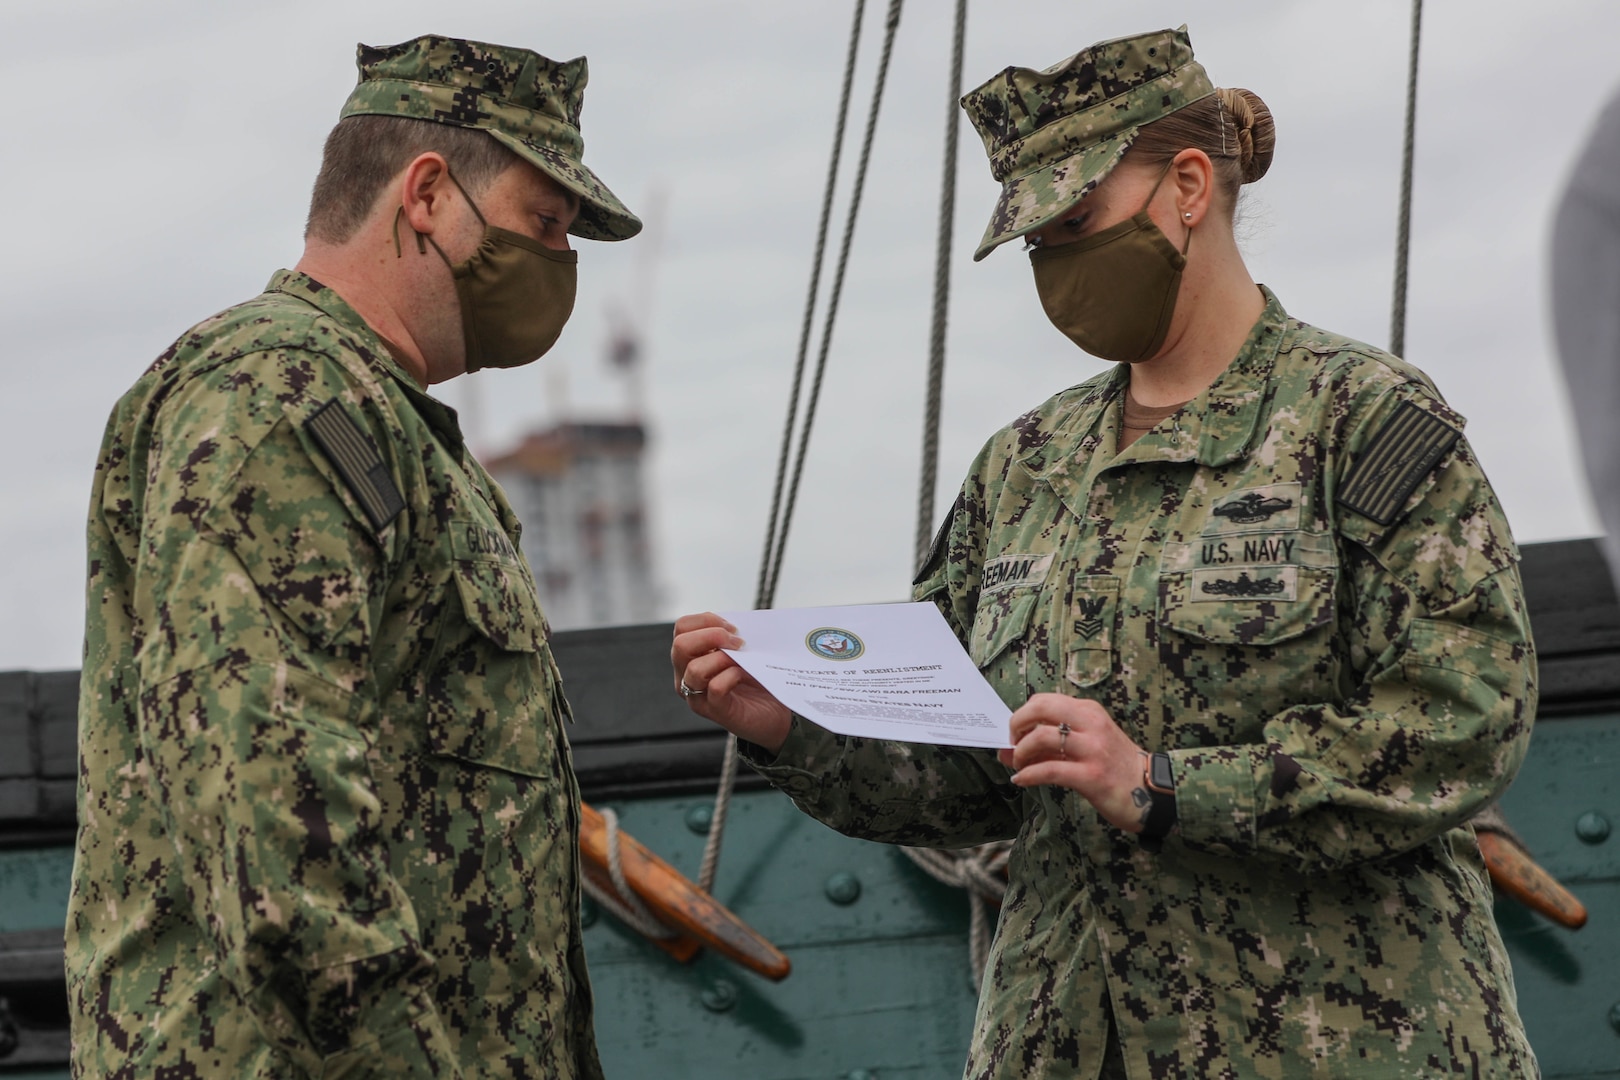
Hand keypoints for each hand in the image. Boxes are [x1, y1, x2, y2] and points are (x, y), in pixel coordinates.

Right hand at [671, 612, 792, 753]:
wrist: (775, 713)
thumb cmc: (757, 680)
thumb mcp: (741, 651)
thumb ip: (731, 637)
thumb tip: (735, 624)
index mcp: (690, 657)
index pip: (682, 627)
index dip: (707, 620)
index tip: (732, 627)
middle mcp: (686, 676)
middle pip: (680, 645)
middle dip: (712, 635)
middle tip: (738, 641)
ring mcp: (698, 696)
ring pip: (695, 669)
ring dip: (724, 657)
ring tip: (743, 659)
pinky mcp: (716, 711)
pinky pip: (715, 688)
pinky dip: (732, 676)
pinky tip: (744, 675)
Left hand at [996, 694, 1149, 832]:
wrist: (1151, 792)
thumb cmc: (1115, 766)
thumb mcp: (1087, 744)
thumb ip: (1051, 744)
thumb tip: (1009, 750)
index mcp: (1089, 711)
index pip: (1044, 700)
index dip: (1023, 715)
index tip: (1015, 734)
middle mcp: (1091, 724)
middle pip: (1040, 708)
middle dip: (1016, 724)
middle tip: (1012, 743)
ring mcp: (1092, 749)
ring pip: (1042, 737)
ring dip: (1020, 752)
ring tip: (1018, 765)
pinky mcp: (1092, 776)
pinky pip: (1049, 770)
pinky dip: (1028, 775)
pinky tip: (1021, 780)